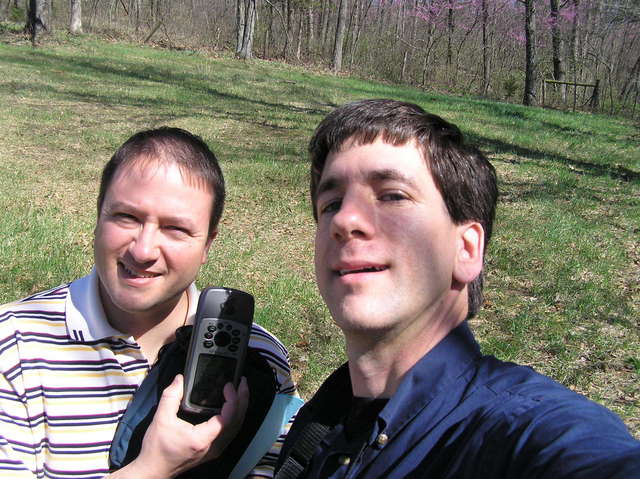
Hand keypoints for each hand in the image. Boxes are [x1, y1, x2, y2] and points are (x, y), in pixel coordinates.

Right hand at [112, 374, 248, 478]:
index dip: (232, 399)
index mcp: (203, 439)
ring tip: (241, 391)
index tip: (229, 385)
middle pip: (237, 421)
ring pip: (236, 427)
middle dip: (242, 400)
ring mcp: (215, 449)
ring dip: (241, 408)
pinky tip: (233, 406)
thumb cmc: (157, 448)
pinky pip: (231, 432)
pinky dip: (235, 416)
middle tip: (242, 382)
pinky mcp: (213, 449)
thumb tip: (179, 379)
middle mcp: (213, 446)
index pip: (228, 418)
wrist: (154, 469)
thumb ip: (171, 396)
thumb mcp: (161, 419)